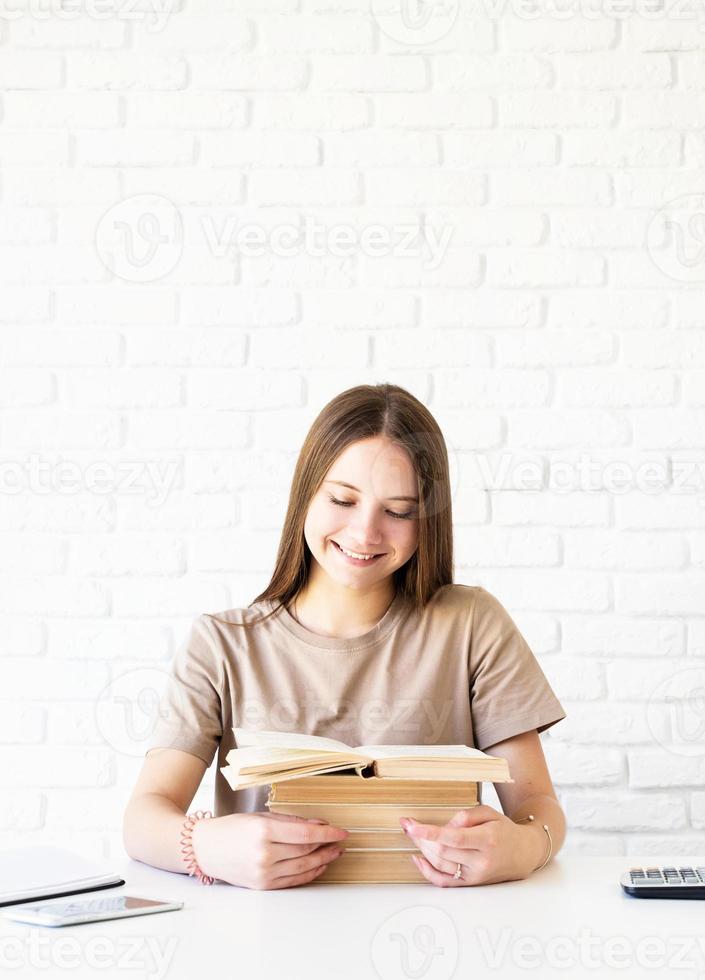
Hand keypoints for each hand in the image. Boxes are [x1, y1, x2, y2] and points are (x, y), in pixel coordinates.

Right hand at [192, 812, 348, 889]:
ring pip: (303, 867)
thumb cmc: (232, 829)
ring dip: (323, 860)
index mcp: (264, 832)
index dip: (327, 833)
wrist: (206, 849)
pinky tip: (318, 865)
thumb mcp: (260, 817)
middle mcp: (265, 854)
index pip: (306, 833)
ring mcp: (264, 873)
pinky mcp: (263, 886)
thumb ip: (290, 821)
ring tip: (334, 852)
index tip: (341, 831)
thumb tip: (318, 823)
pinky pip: (293, 881)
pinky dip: (309, 873)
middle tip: (339, 840)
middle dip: (327, 845)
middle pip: (306, 850)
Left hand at [400, 804, 544, 886]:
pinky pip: (444, 882)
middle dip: (421, 838)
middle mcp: (481, 861)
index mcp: (487, 840)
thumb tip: (446, 825)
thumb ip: (467, 816)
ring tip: (414, 835)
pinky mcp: (471, 883)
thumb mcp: (490, 813)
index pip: (453, 838)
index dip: (430, 832)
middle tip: (408, 825)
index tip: (412, 826)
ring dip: (422, 850)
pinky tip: (418, 859)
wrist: (523, 853)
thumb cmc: (505, 831)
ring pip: (440, 865)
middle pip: (443, 852)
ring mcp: (475, 875)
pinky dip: (427, 872)